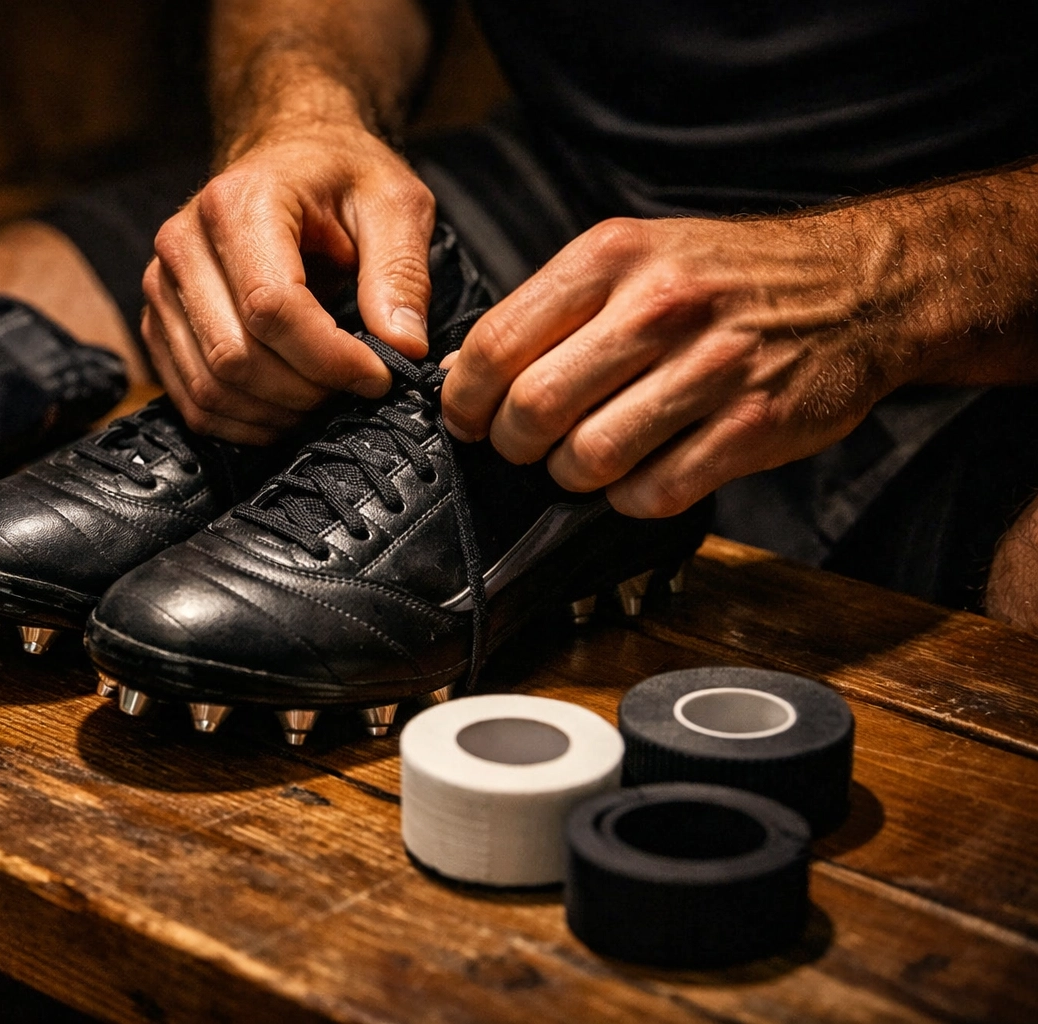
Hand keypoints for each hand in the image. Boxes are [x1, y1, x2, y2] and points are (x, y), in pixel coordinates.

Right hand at [142, 119, 435, 442]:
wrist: (288, 159)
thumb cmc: (341, 177)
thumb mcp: (392, 202)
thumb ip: (401, 272)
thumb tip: (404, 348)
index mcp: (237, 203)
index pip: (271, 307)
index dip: (329, 358)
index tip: (380, 375)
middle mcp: (183, 244)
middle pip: (236, 356)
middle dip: (306, 392)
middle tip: (357, 390)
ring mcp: (162, 287)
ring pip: (210, 387)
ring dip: (277, 415)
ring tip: (327, 400)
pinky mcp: (159, 322)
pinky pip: (191, 400)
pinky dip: (244, 423)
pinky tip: (289, 410)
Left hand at [441, 212, 930, 516]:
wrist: (859, 285)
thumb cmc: (725, 277)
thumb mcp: (632, 258)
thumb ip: (549, 311)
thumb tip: (464, 374)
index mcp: (613, 258)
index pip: (498, 344)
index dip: (465, 400)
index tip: (467, 420)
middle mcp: (660, 307)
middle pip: (535, 408)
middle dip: (513, 445)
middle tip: (525, 447)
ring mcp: (712, 369)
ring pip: (589, 458)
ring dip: (571, 476)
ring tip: (584, 460)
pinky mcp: (754, 426)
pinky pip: (654, 491)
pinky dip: (630, 498)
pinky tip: (640, 474)